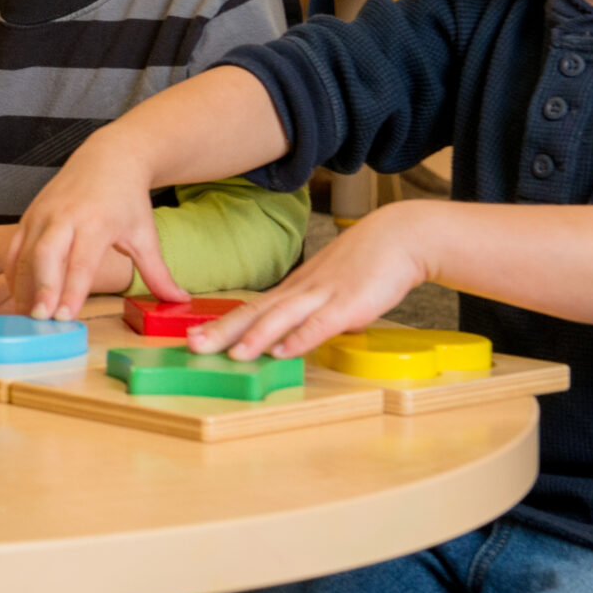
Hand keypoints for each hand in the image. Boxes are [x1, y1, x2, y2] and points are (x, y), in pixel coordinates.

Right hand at [5, 144, 183, 319]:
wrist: (108, 157)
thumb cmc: (127, 200)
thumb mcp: (146, 235)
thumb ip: (158, 273)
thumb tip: (180, 301)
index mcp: (96, 222)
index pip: (82, 262)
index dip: (72, 290)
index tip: (65, 316)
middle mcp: (65, 217)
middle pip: (46, 255)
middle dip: (42, 288)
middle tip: (41, 319)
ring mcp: (42, 214)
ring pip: (25, 253)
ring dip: (23, 287)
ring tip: (28, 317)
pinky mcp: (29, 215)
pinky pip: (14, 248)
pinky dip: (13, 274)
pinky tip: (19, 297)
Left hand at [187, 203, 433, 361]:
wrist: (401, 237)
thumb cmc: (367, 264)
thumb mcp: (332, 289)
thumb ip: (315, 312)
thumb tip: (305, 334)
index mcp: (295, 289)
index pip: (250, 308)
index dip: (221, 323)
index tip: (192, 337)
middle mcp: (301, 290)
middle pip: (255, 312)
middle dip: (222, 331)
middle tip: (192, 346)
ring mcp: (323, 295)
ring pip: (281, 317)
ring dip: (255, 337)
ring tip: (231, 355)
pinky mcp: (349, 304)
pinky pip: (320, 324)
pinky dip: (300, 338)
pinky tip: (283, 352)